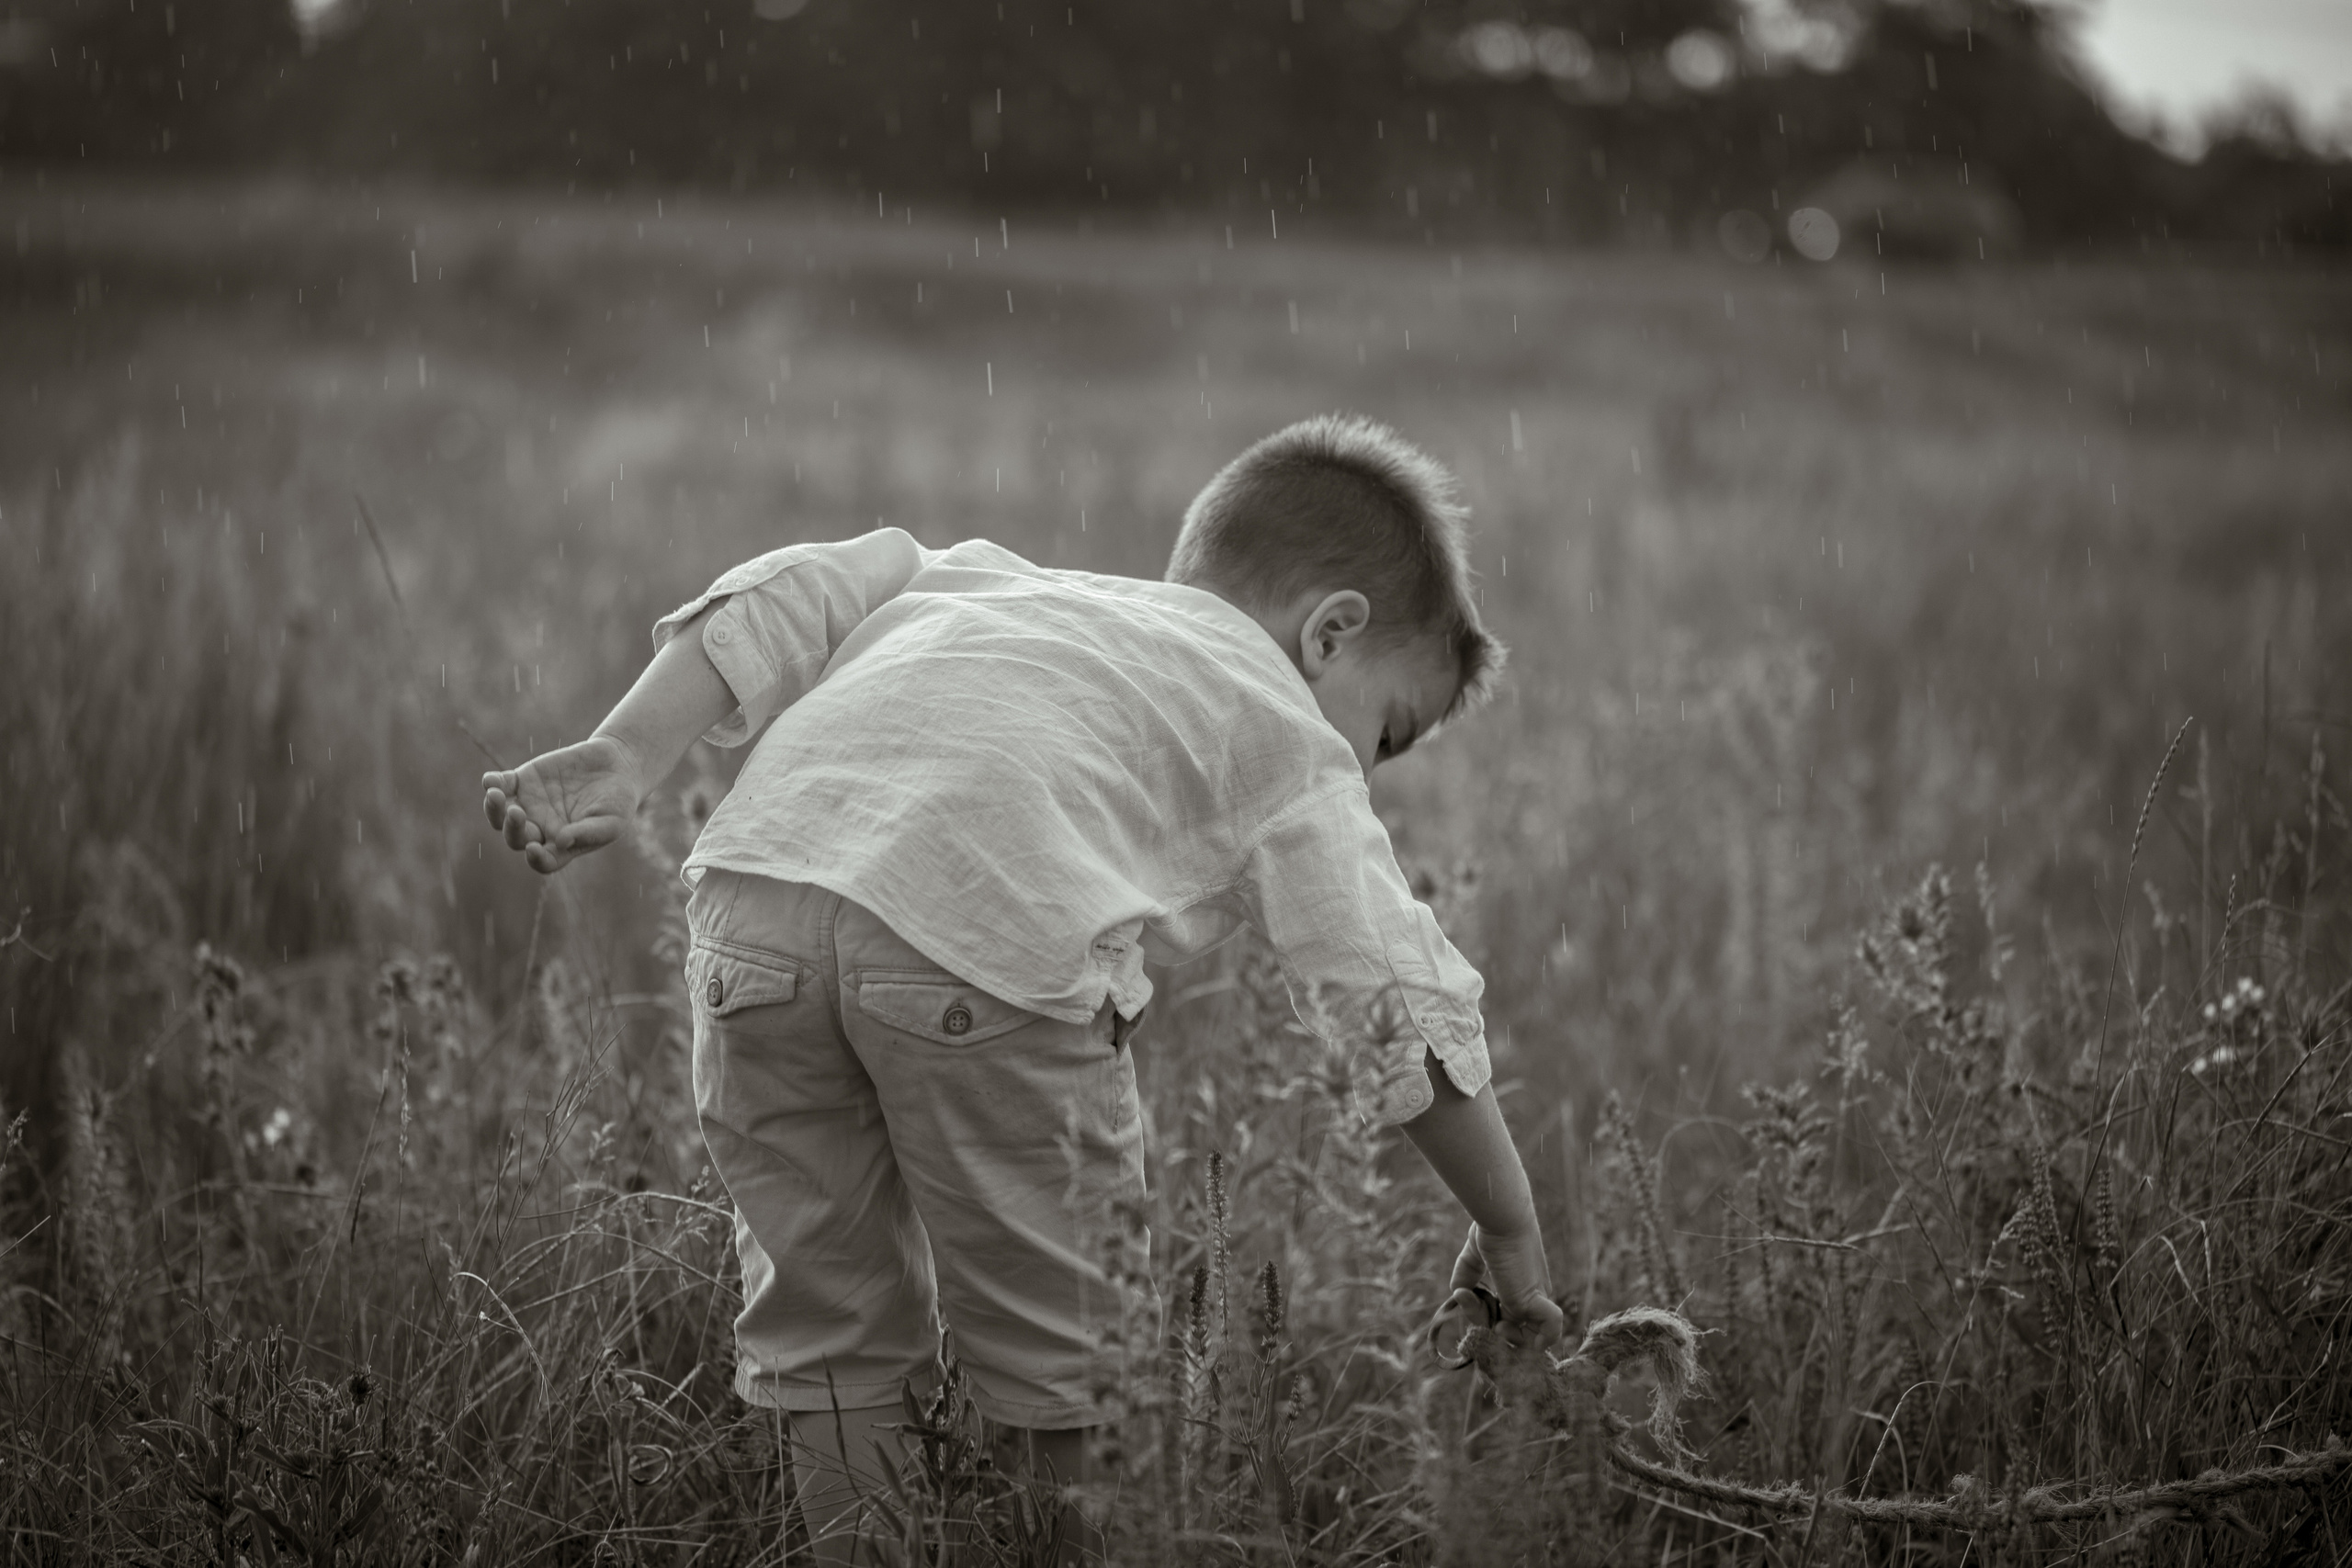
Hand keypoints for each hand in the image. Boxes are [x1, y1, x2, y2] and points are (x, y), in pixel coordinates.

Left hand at [481, 735, 643, 874]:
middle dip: (512, 828)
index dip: (535, 858)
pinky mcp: (524, 780)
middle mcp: (541, 828)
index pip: (542, 860)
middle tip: (517, 813)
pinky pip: (501, 784)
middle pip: (515, 838)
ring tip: (495, 794)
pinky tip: (490, 780)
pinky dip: (492, 783)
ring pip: (500, 815)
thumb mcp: (612, 820)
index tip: (534, 849)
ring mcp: (529, 805)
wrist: (617, 766)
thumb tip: (560, 841)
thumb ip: (588, 832)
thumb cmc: (619, 801)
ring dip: (493, 808)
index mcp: (561, 846)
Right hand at [1441, 1222, 1566, 1352]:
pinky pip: (1550, 1333)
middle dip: (1488, 1327)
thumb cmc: (1490, 1231)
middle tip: (1472, 1305)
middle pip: (1513, 1331)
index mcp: (1521, 1288)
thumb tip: (1458, 1295)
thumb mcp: (1474, 1257)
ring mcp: (1535, 1301)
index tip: (1465, 1297)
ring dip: (1505, 1339)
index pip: (1506, 1318)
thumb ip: (1466, 1277)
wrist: (1502, 1219)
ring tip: (1490, 1323)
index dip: (1484, 1317)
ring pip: (1528, 1338)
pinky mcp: (1537, 1301)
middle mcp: (1531, 1297)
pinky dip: (1533, 1341)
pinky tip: (1503, 1327)